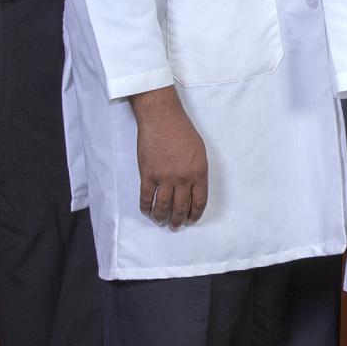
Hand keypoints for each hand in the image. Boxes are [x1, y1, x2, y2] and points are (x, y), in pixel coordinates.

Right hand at [130, 85, 208, 228]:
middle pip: (181, 207)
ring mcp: (164, 177)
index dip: (195, 214)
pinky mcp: (148, 175)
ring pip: (163, 207)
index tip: (191, 220)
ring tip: (161, 222)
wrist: (162, 119)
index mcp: (199, 172)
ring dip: (162, 218)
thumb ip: (197, 171)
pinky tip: (147, 212)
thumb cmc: (183, 132)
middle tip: (175, 226)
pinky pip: (146, 198)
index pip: (199, 201)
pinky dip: (146, 208)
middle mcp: (183, 177)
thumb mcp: (200, 151)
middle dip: (178, 220)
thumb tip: (192, 189)